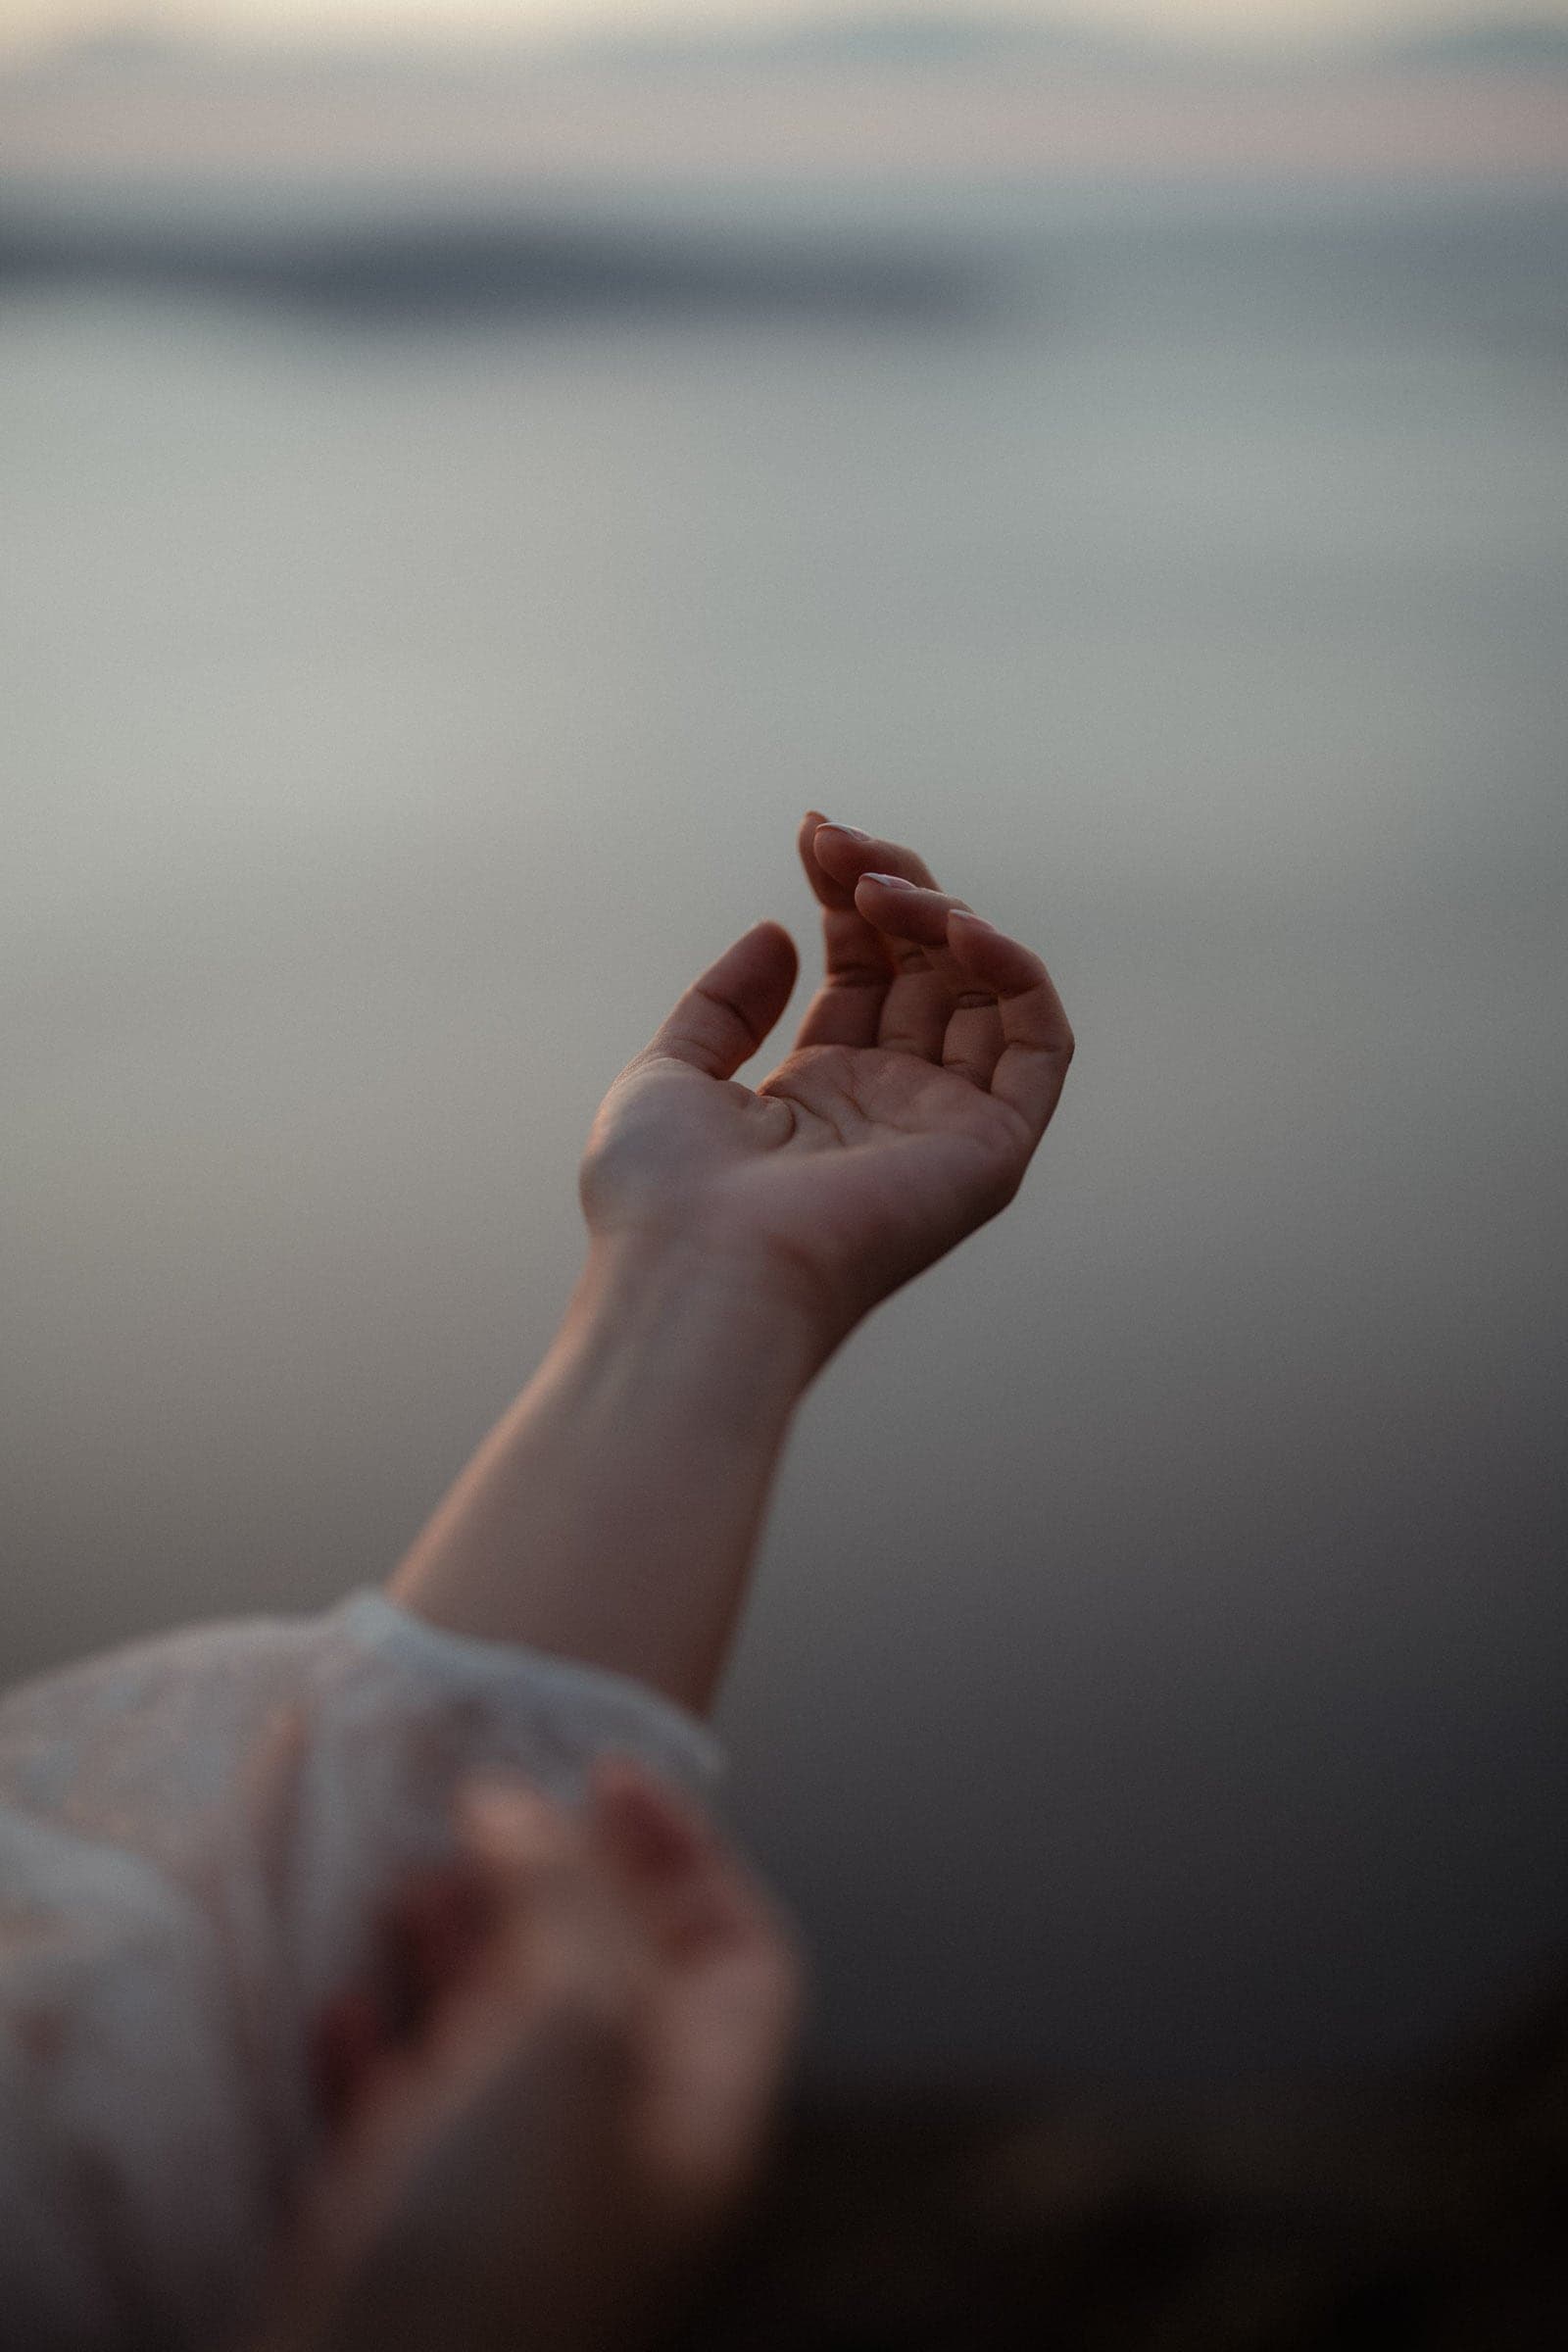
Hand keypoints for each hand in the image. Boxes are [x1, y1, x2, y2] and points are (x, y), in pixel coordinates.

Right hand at [247, 1766, 800, 2351]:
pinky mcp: (406, 2236)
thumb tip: (518, 1805)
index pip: (739, 1957)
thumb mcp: (569, 2035)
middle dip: (553, 1883)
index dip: (687, 1853)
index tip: (607, 1772)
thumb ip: (563, 1902)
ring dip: (457, 1949)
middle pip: (613, 1982)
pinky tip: (339, 2010)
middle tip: (481, 1811)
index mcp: (697, 2116)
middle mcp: (617, 2155)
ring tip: (406, 1888)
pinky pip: (404, 2116)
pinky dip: (377, 2048)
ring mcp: (509, 2201)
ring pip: (500, 2041)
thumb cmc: (496, 2242)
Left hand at [580, 815, 1073, 1355]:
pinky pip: (1038, 1046)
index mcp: (817, 1096)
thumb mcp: (669, 1074)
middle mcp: (888, 1108)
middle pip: (926, 969)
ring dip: (942, 915)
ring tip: (878, 885)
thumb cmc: (663, 1197)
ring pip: (984, 993)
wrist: (696, 1274)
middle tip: (836, 841)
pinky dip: (1017, 974)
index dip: (845, 894)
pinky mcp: (991, 1151)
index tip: (812, 831)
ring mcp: (943, 1128)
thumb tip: (780, 932)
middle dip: (888, 886)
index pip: (864, 971)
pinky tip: (958, 927)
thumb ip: (724, 1004)